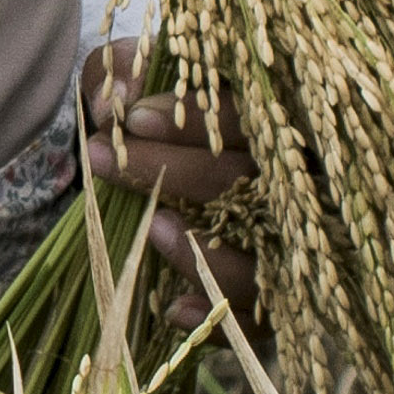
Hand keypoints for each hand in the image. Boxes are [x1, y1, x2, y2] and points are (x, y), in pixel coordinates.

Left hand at [77, 37, 261, 343]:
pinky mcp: (278, 304)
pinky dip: (219, 320)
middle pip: (249, 181)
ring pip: (265, 260)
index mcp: (274, 123)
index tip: (132, 118)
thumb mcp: (138, 89)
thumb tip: (118, 93)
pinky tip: (174, 308)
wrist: (168, 184)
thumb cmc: (156, 128)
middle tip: (98, 157)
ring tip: (150, 227)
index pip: (253, 116)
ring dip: (206, 250)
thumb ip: (122, 73)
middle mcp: (295, 186)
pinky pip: (259, 320)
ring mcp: (291, 249)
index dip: (200, 116)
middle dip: (175, 171)